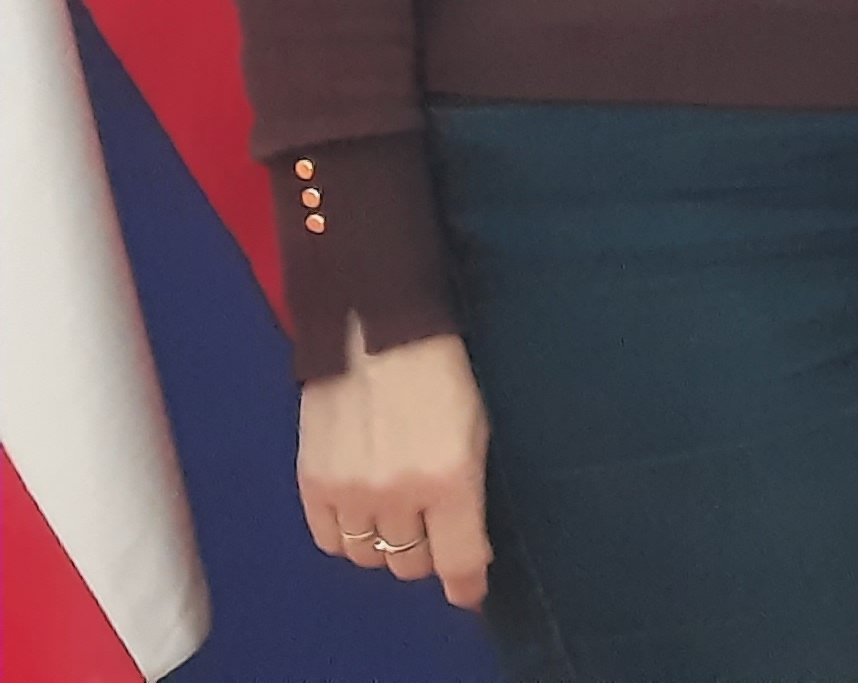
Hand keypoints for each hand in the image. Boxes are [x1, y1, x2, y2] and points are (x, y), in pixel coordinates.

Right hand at [298, 325, 490, 609]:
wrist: (375, 334)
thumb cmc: (440, 377)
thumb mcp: (475, 431)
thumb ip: (468, 492)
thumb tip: (466, 546)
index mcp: (451, 478)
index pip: (459, 559)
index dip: (466, 585)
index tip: (470, 593)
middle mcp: (399, 494)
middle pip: (410, 564)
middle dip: (426, 553)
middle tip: (431, 529)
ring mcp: (351, 492)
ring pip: (369, 557)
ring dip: (386, 544)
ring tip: (395, 513)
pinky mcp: (312, 484)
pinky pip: (329, 541)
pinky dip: (347, 535)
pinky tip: (360, 512)